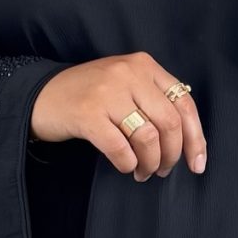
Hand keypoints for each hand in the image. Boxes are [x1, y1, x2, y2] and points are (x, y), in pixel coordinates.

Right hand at [30, 53, 206, 181]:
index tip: (197, 163)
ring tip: (143, 171)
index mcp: (144, 65)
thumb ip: (154, 100)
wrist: (41, 95)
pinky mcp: (87, 114)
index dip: (195, 138)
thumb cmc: (88, 96)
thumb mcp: (125, 84)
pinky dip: (128, 164)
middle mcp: (128, 74)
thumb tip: (188, 139)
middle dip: (172, 155)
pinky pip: (120, 149)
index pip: (184, 103)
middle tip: (163, 170)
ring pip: (148, 138)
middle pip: (170, 123)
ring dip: (150, 164)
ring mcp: (107, 92)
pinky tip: (125, 166)